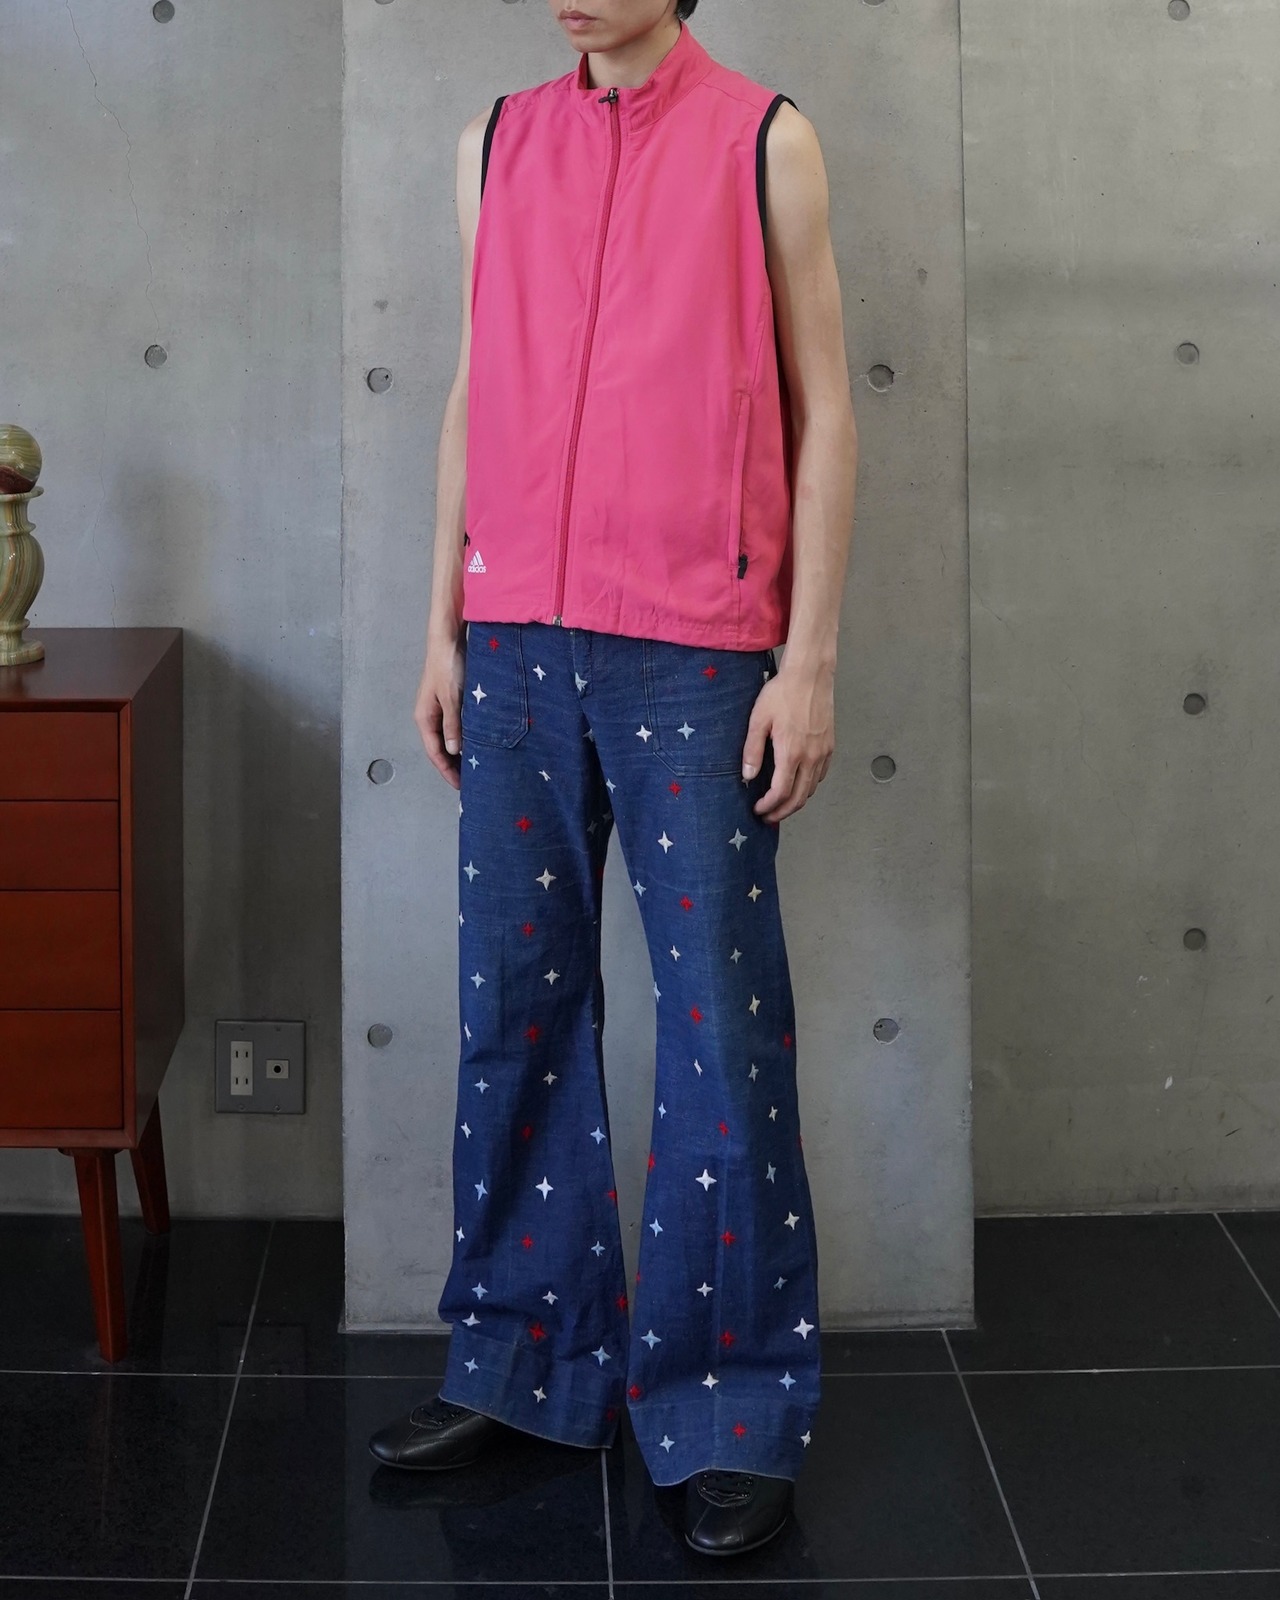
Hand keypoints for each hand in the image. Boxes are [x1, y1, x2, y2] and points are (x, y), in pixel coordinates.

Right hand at [414, 628, 465, 789]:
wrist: (449, 638)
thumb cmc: (448, 665)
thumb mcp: (452, 698)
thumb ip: (453, 725)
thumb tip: (452, 751)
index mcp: (425, 718)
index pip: (435, 753)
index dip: (447, 771)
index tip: (462, 786)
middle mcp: (431, 715)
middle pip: (441, 748)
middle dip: (454, 764)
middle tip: (473, 780)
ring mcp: (441, 708)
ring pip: (451, 737)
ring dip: (462, 750)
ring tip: (478, 765)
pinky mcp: (452, 699)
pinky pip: (458, 725)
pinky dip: (467, 736)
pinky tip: (480, 741)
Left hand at [742, 657, 834, 823]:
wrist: (810, 675)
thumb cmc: (783, 693)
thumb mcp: (758, 720)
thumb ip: (752, 751)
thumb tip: (748, 776)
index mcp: (791, 753)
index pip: (781, 793)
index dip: (768, 806)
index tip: (758, 809)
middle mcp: (811, 756)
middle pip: (799, 798)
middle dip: (783, 812)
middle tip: (769, 817)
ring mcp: (823, 752)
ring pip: (811, 788)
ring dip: (796, 801)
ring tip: (781, 804)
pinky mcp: (830, 745)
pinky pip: (821, 775)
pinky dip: (809, 786)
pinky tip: (798, 784)